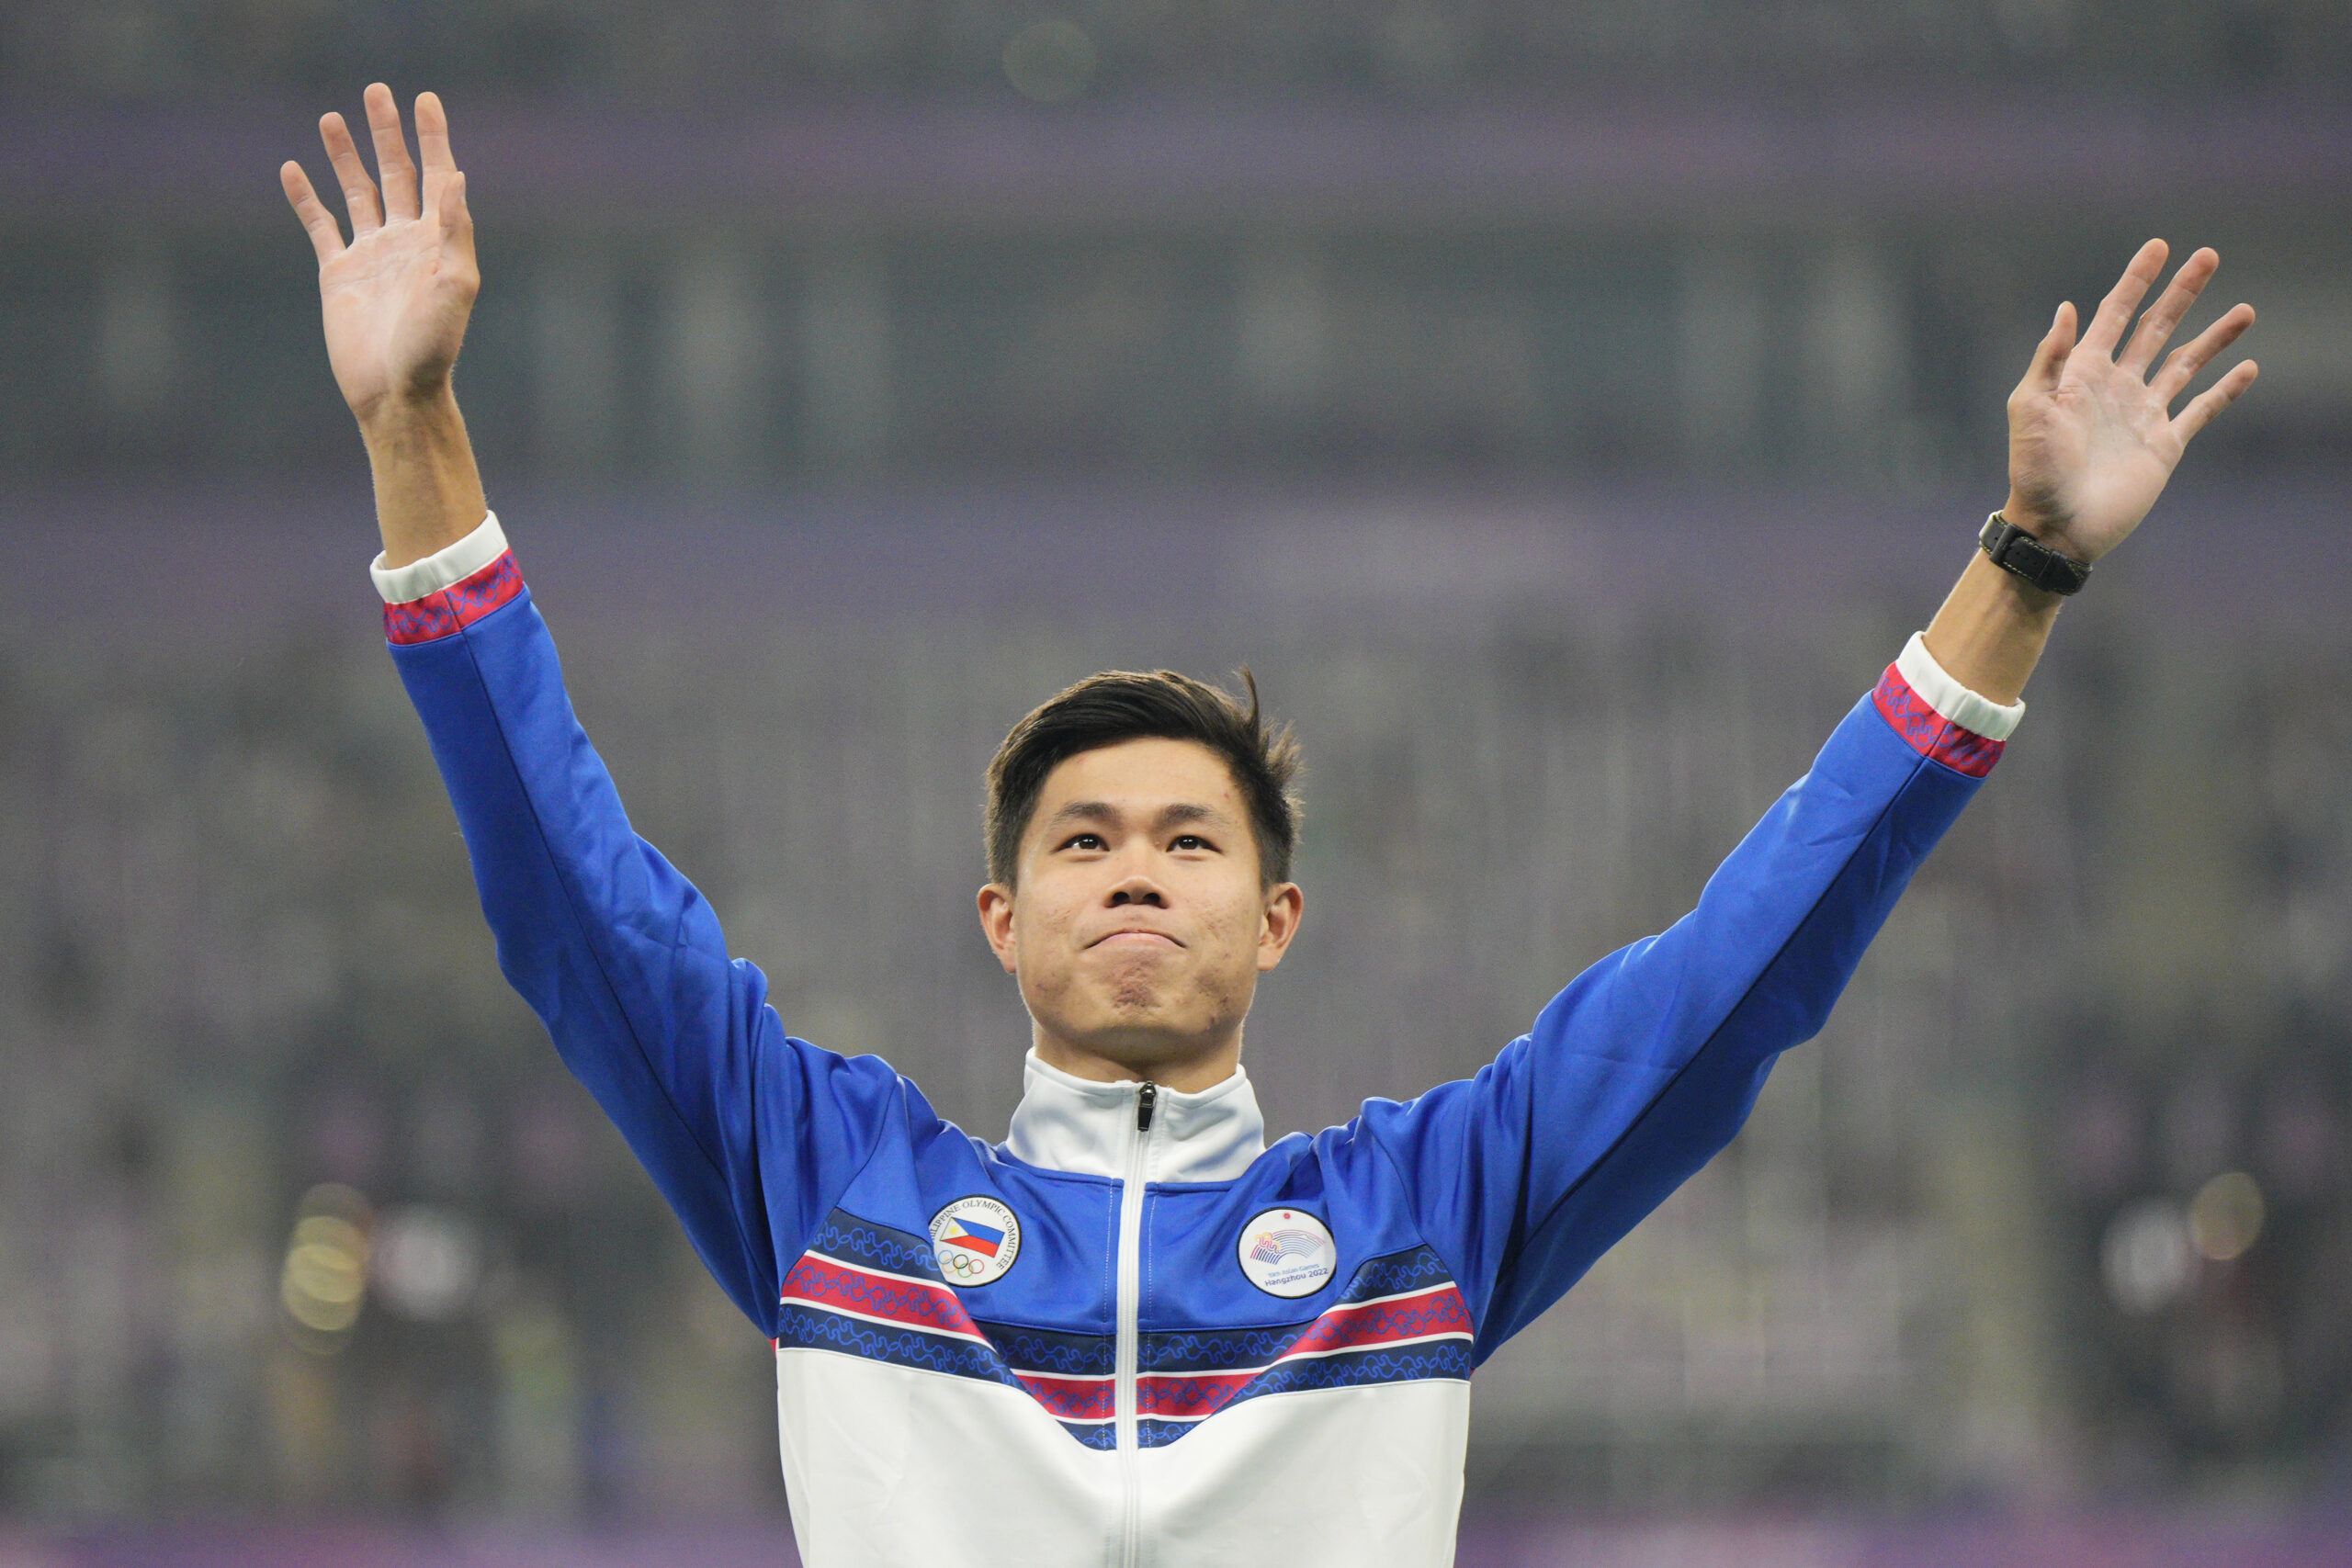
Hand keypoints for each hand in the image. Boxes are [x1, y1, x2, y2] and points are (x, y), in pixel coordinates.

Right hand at [281, 85, 478, 431]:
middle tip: (377, 91)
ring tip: (332, 118)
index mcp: (439, 240)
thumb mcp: (454, 286)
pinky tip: (293, 170)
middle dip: (387, 133)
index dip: (432, 137)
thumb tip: (456, 176)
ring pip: (356, 192)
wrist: (395, 392)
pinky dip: (306, 198)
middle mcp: (406, 241)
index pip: (437, 176)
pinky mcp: (339, 273)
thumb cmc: (433, 346)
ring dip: (345, 156)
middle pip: (396, 173)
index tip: (424, 100)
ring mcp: (371, 255)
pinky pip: (320, 226)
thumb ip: (455, 230)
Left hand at [2003, 239, 2256, 564]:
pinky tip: (2246, 368)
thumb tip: (2067, 307)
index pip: (2115, 314)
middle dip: (2181, 293)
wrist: (2056, 524)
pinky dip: (2225, 390)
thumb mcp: (2030, 408)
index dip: (2136, 281)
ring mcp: (2143, 413)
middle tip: (2208, 256)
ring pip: (2187, 363)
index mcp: (2083, 373)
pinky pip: (2201, 409)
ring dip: (2215, 337)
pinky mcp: (2164, 444)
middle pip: (2157, 328)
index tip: (2159, 246)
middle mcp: (2117, 386)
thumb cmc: (2034, 470)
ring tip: (2246, 310)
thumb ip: (2050, 359)